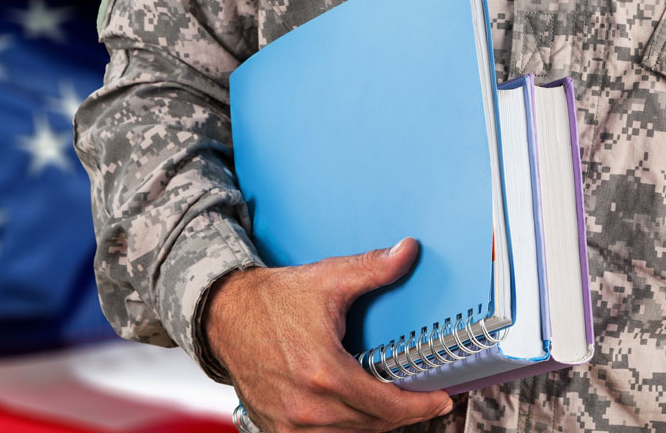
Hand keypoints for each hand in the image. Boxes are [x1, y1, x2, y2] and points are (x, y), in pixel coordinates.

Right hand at [204, 238, 452, 431]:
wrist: (224, 316)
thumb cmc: (272, 300)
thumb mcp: (328, 279)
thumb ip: (373, 268)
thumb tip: (409, 251)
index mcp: (323, 373)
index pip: (386, 406)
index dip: (420, 406)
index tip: (441, 400)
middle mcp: (306, 406)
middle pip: (373, 425)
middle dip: (404, 414)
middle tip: (426, 400)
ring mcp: (289, 423)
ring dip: (376, 423)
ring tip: (395, 405)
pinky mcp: (276, 428)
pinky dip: (346, 429)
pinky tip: (359, 412)